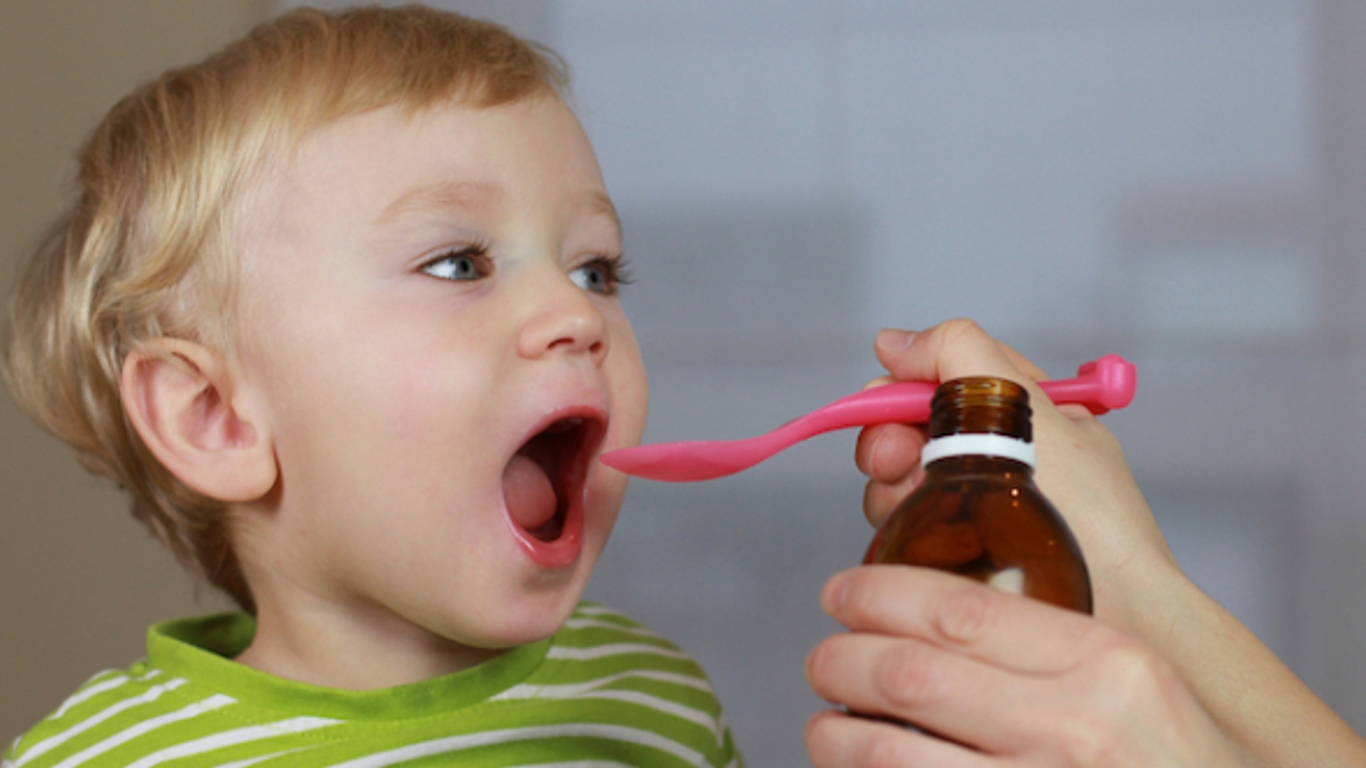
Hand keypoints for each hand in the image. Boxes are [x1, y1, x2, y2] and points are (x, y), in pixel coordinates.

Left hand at [804, 565, 1241, 766]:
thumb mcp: (1144, 693)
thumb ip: (1060, 654)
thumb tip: (946, 621)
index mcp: (1108, 666)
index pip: (958, 609)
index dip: (879, 594)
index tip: (843, 591)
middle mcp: (1076, 728)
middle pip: (909, 674)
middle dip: (841, 660)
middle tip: (822, 659)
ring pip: (890, 754)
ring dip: (836, 739)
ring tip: (822, 729)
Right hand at [854, 320, 1173, 629]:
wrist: (1117, 610)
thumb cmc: (1094, 516)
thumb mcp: (1031, 405)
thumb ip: (960, 353)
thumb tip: (893, 343)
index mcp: (1022, 410)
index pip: (940, 378)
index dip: (902, 389)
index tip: (882, 406)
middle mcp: (996, 455)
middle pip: (909, 430)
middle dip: (890, 442)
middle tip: (897, 464)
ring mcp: (975, 508)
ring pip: (899, 482)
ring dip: (893, 491)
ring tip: (921, 510)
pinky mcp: (959, 556)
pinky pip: (905, 529)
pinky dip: (902, 529)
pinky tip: (924, 542)